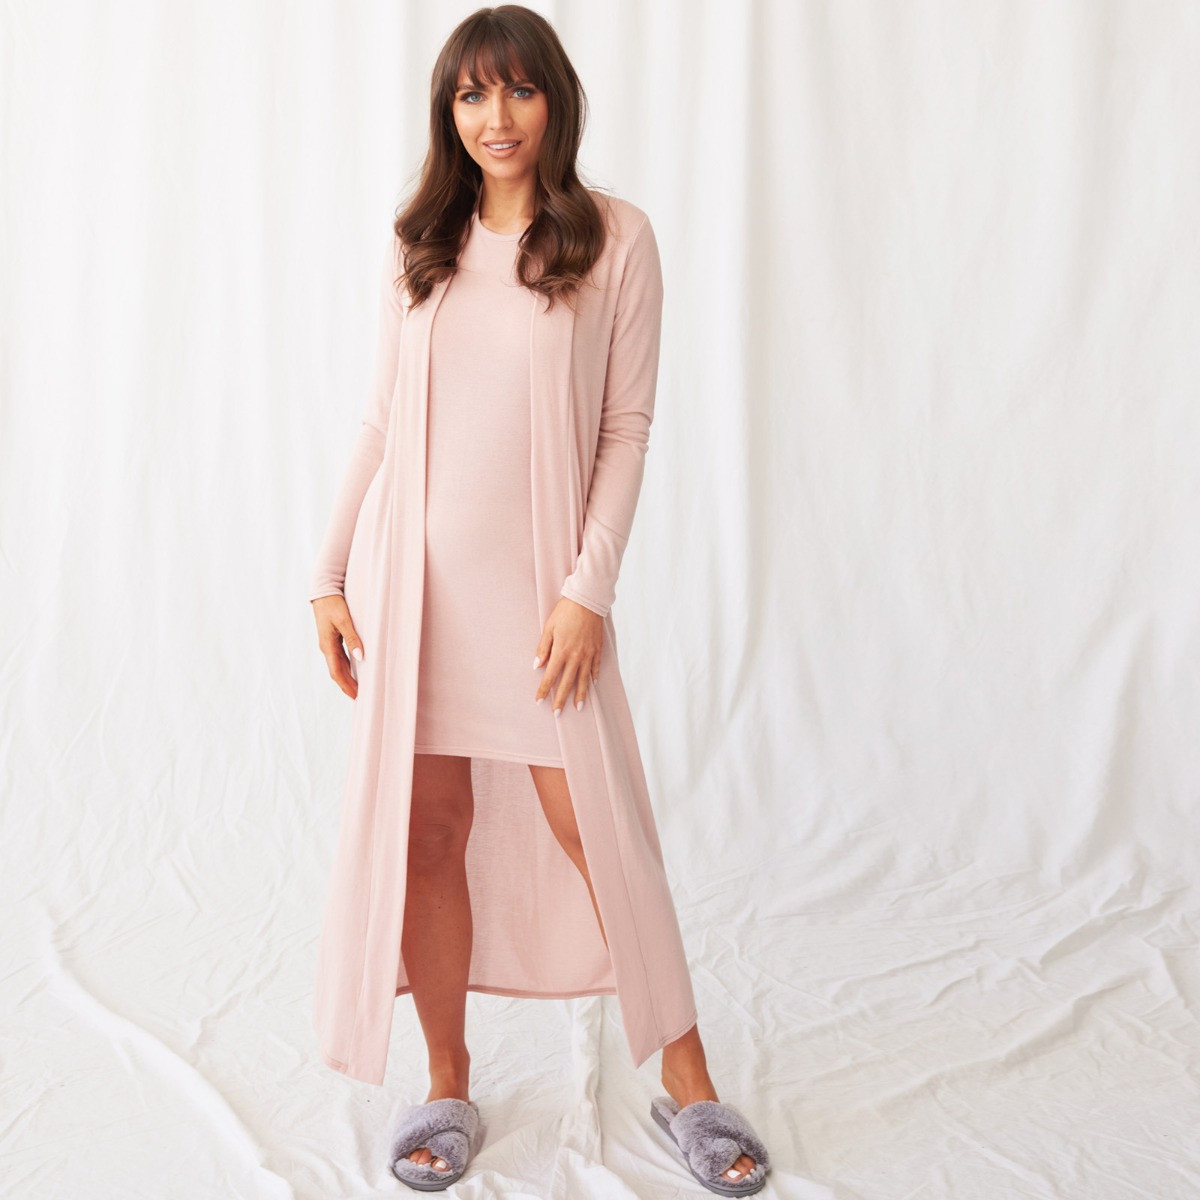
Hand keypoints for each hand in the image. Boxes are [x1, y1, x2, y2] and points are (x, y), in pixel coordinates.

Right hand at [312, 594, 364, 699]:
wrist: (323, 591)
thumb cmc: (333, 604)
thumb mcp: (344, 620)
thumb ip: (352, 638)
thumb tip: (360, 656)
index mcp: (327, 645)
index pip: (337, 672)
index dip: (346, 685)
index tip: (356, 696)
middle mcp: (326, 647)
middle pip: (337, 672)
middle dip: (347, 685)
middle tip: (360, 696)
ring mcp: (328, 644)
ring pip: (338, 666)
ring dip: (347, 677)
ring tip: (358, 687)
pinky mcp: (332, 638)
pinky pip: (339, 658)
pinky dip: (347, 667)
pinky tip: (355, 670)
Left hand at [533, 597, 603, 713]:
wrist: (587, 600)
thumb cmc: (565, 612)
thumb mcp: (549, 628)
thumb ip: (543, 648)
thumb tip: (536, 666)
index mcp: (561, 651)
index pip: (550, 676)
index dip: (544, 690)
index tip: (539, 701)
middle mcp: (576, 656)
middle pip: (567, 683)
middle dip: (561, 699)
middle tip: (557, 713)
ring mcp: (588, 654)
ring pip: (584, 679)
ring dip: (580, 695)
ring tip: (579, 708)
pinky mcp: (598, 649)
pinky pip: (595, 667)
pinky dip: (593, 677)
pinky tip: (592, 685)